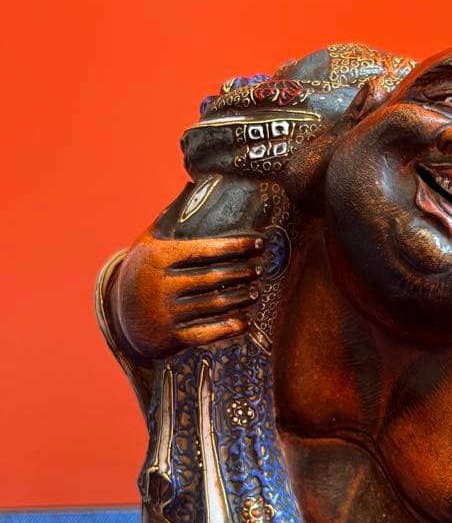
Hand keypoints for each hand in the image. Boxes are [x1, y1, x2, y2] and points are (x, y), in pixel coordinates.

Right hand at [110, 228, 264, 361]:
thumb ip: (170, 217)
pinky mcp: (173, 337)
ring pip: (213, 304)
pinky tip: (244, 320)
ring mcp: (167, 313)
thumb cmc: (142, 272)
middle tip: (259, 269)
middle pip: (212, 277)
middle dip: (241, 272)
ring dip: (239, 298)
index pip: (204, 250)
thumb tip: (193, 185)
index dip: (235, 247)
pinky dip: (228, 327)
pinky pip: (207, 332)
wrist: (120, 318)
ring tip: (254, 292)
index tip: (257, 244)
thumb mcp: (147, 243)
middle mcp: (162, 285)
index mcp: (158, 258)